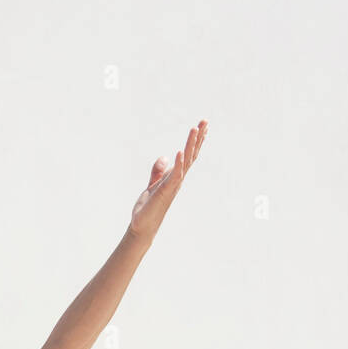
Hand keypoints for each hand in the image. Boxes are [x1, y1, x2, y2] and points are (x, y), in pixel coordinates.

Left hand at [128, 120, 207, 243]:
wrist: (142, 226)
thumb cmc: (148, 208)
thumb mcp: (152, 184)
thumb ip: (158, 171)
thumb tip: (164, 157)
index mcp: (175, 176)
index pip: (188, 155)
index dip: (195, 141)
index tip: (202, 126)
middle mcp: (177, 180)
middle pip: (191, 155)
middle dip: (198, 138)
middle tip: (205, 121)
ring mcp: (173, 185)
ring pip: (186, 162)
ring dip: (191, 145)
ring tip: (195, 129)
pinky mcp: (165, 191)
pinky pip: (175, 175)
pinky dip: (178, 163)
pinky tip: (181, 151)